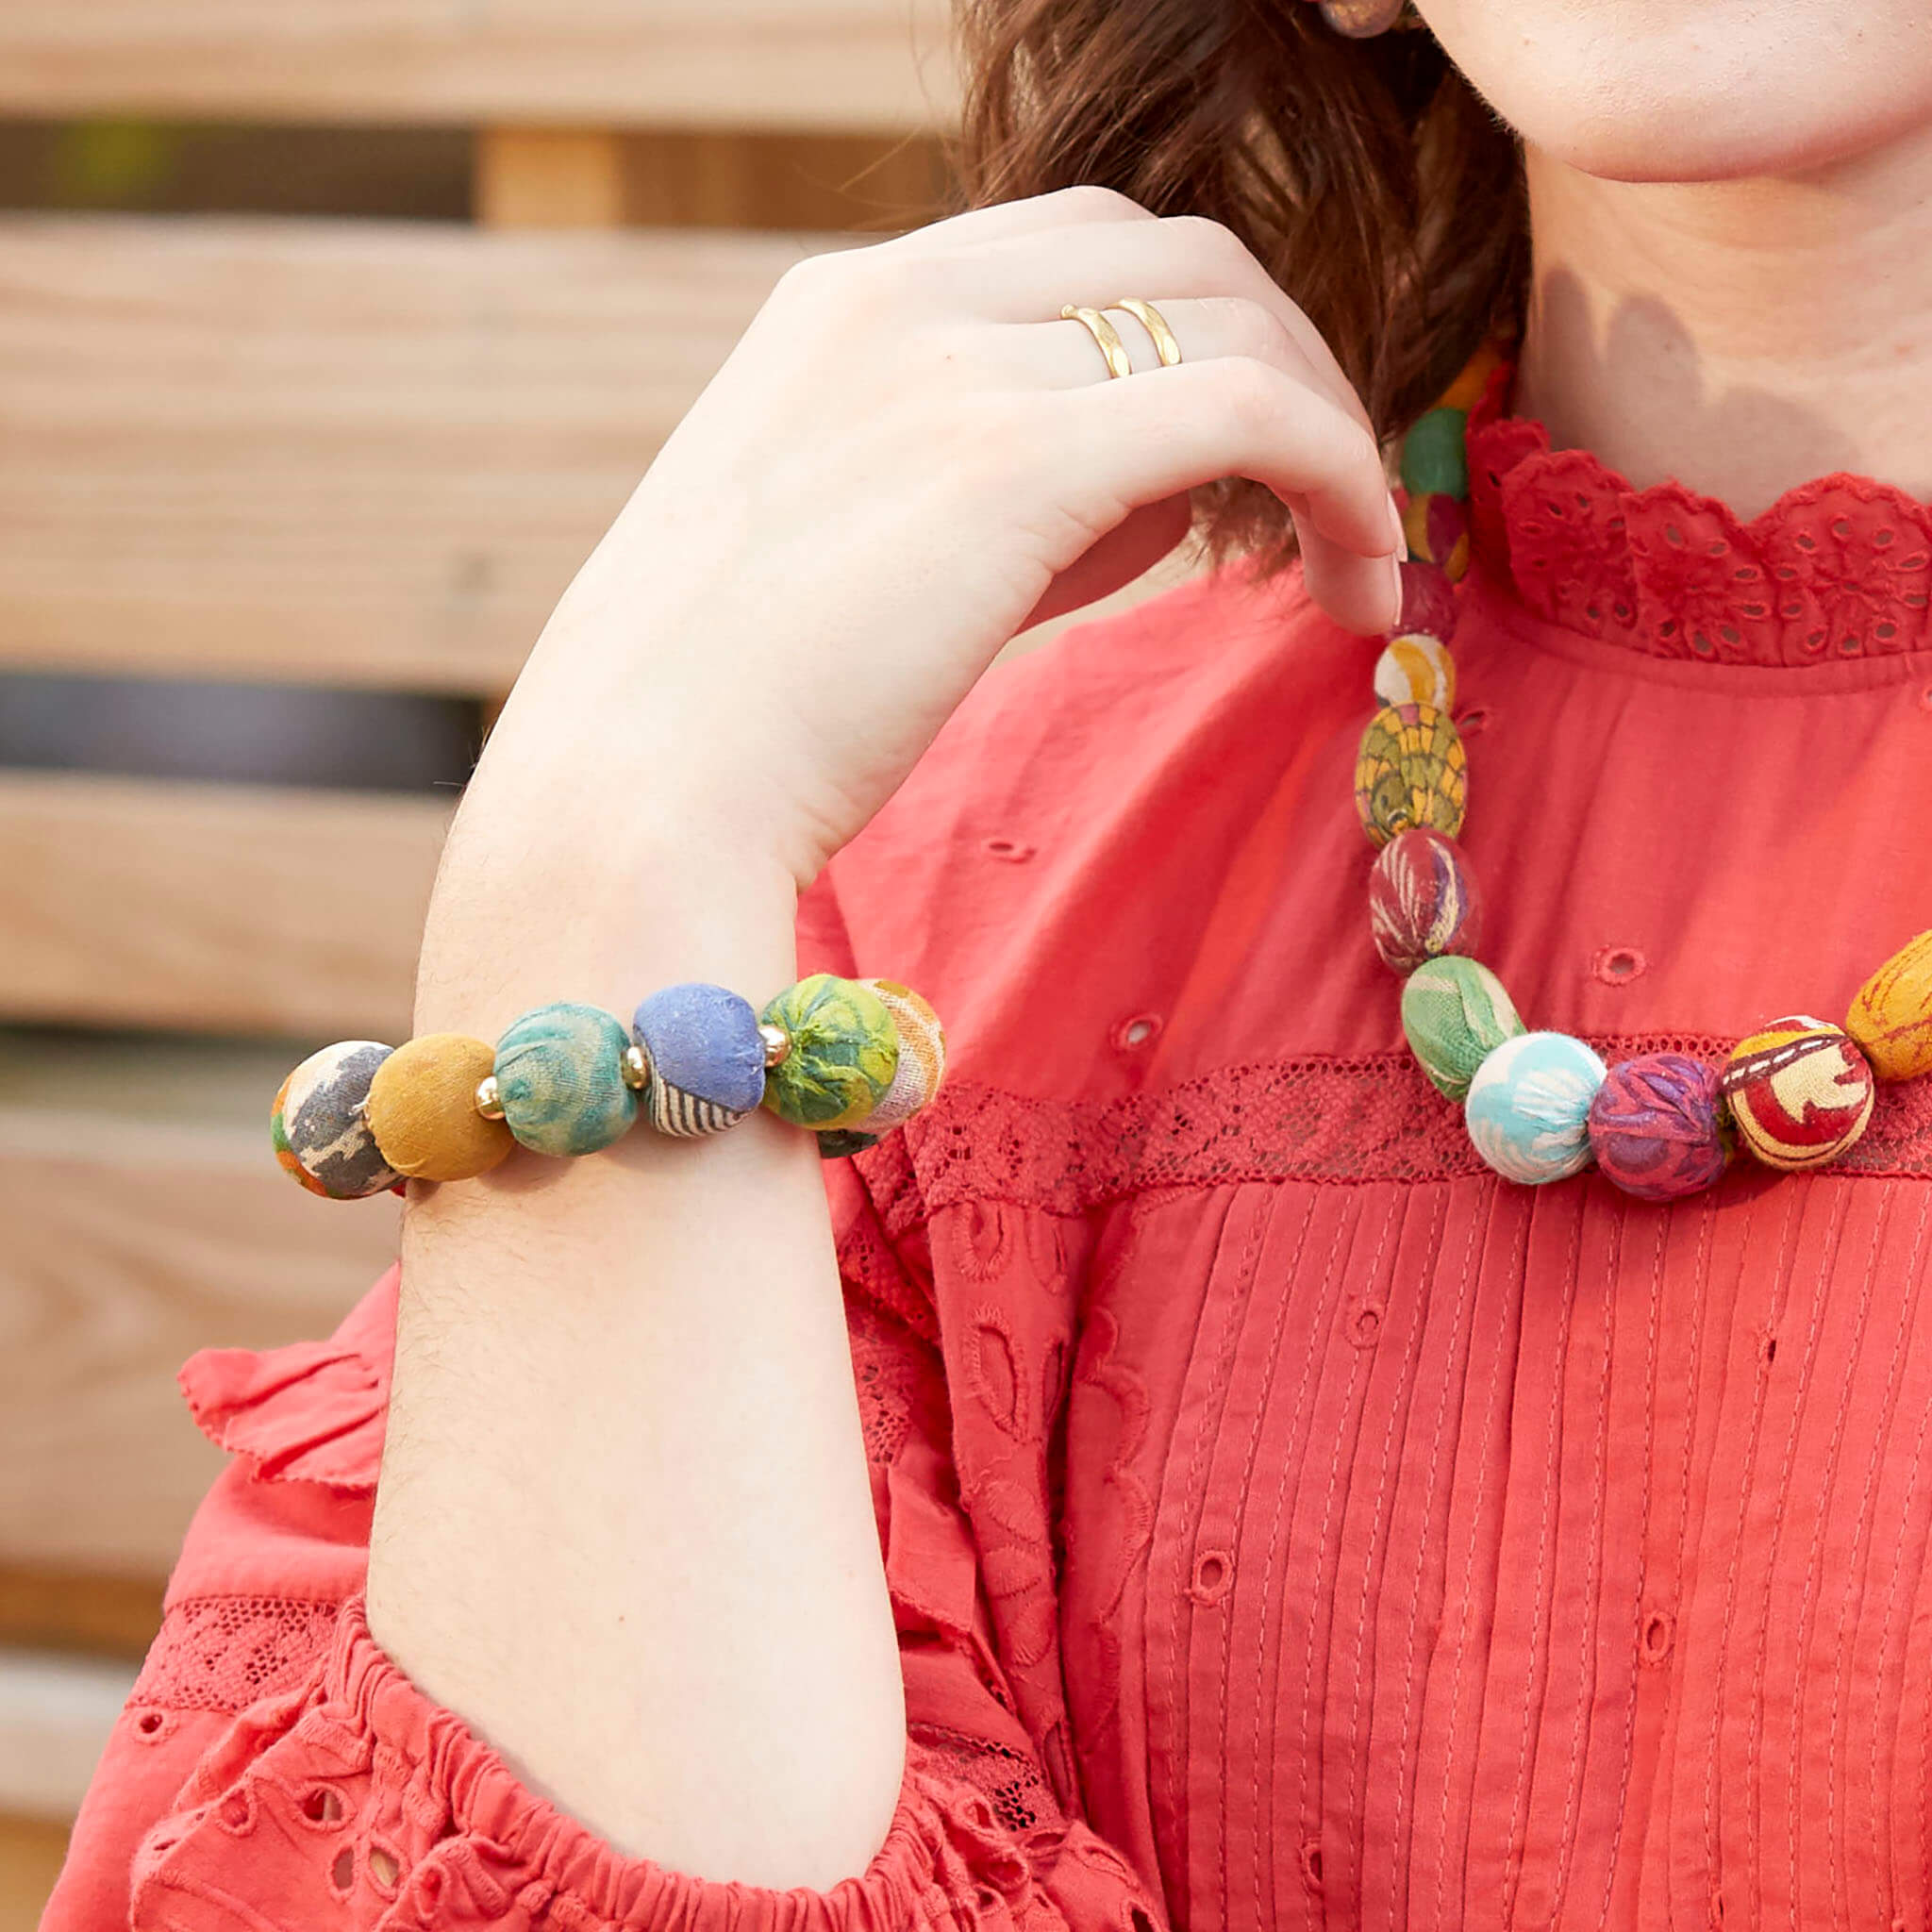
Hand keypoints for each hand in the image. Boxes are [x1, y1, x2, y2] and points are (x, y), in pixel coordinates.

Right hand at [485, 186, 1401, 886]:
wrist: (637, 794)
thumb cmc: (732, 716)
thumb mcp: (855, 556)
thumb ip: (997, 486)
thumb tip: (1178, 484)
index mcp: (846, 306)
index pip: (1083, 251)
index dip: (1197, 337)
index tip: (1247, 460)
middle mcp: (904, 295)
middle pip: (1178, 253)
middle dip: (1284, 359)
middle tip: (1330, 495)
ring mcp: (955, 362)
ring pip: (1234, 320)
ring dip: (1327, 425)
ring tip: (1359, 559)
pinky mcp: (1017, 457)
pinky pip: (1254, 412)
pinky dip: (1341, 476)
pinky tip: (1366, 576)